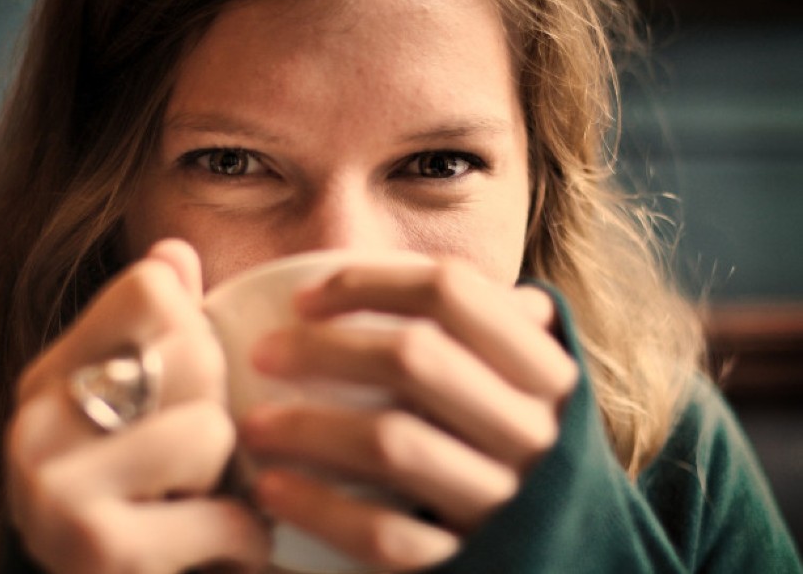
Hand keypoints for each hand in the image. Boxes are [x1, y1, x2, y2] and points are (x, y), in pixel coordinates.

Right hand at [6, 239, 269, 573]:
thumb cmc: (132, 504)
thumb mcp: (137, 412)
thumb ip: (158, 332)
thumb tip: (176, 249)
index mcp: (48, 375)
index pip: (152, 288)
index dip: (199, 334)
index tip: (188, 392)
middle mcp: (35, 421)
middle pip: (192, 351)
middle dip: (220, 411)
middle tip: (199, 462)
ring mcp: (56, 487)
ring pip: (210, 430)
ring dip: (230, 480)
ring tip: (198, 504)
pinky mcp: (96, 549)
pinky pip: (225, 515)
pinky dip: (244, 538)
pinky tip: (217, 549)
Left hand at [241, 259, 577, 569]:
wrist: (569, 562)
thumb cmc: (520, 457)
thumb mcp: (526, 390)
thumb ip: (492, 334)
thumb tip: (440, 277)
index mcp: (546, 373)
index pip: (452, 292)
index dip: (368, 283)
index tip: (303, 299)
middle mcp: (533, 431)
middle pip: (414, 358)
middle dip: (321, 349)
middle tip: (262, 354)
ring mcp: (505, 503)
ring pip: (392, 443)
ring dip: (306, 427)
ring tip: (253, 427)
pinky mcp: (467, 562)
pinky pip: (385, 533)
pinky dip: (320, 508)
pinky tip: (273, 490)